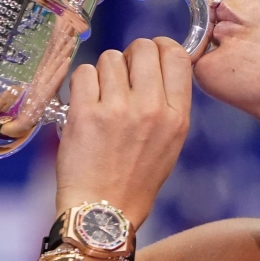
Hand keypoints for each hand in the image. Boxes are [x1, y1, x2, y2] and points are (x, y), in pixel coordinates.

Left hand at [55, 37, 192, 228]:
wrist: (103, 213)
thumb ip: (168, 103)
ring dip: (104, 72)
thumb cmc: (135, 180)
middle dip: (130, 55)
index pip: (177, 56)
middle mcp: (151, 108)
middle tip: (121, 76)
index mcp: (177, 116)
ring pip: (110, 58)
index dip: (161, 47)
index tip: (149, 55)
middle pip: (143, 47)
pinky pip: (84, 72)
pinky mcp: (85, 114)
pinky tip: (84, 103)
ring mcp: (118, 109)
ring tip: (101, 97)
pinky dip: (82, 83)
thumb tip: (156, 64)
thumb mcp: (171, 143)